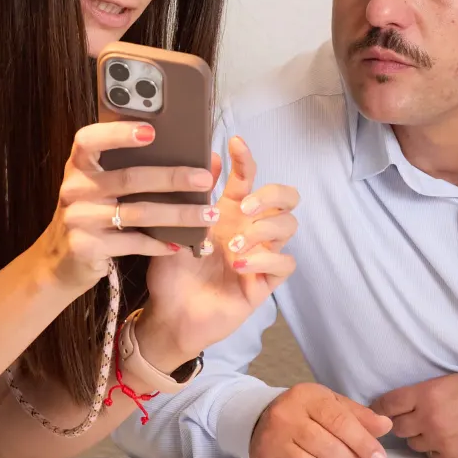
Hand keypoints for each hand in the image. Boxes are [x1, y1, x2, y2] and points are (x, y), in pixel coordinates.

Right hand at [31, 120, 219, 294]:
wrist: (59, 261)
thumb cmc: (90, 214)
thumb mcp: (98, 187)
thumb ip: (130, 168)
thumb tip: (195, 154)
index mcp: (78, 165)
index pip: (90, 140)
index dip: (118, 133)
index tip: (151, 131)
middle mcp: (75, 189)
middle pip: (129, 178)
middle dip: (172, 178)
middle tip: (204, 179)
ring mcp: (79, 219)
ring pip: (138, 212)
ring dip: (178, 214)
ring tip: (207, 215)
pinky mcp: (87, 247)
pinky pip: (133, 242)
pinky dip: (159, 244)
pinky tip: (179, 243)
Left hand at [139, 136, 298, 366]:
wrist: (168, 315)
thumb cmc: (170, 273)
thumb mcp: (174, 230)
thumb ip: (192, 197)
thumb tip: (205, 157)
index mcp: (229, 213)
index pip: (248, 178)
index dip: (246, 159)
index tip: (235, 142)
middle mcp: (249, 230)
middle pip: (286, 198)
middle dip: (271, 194)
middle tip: (245, 206)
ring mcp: (260, 255)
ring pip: (289, 227)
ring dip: (264, 229)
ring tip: (234, 244)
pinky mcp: (264, 283)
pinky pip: (283, 264)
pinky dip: (264, 259)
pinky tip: (239, 264)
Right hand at [249, 382, 393, 457]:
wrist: (262, 418)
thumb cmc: (306, 412)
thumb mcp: (332, 404)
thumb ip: (359, 416)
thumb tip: (385, 426)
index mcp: (307, 398)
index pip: (340, 422)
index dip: (363, 443)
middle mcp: (285, 417)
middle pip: (326, 447)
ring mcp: (271, 441)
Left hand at [371, 373, 457, 457]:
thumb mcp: (452, 381)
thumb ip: (423, 394)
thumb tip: (398, 405)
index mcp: (428, 395)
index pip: (387, 404)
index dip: (380, 407)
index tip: (378, 410)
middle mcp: (430, 419)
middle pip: (397, 428)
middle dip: (403, 423)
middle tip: (413, 418)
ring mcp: (440, 442)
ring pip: (413, 444)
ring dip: (420, 437)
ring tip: (438, 428)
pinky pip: (432, 456)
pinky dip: (436, 449)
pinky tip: (452, 439)